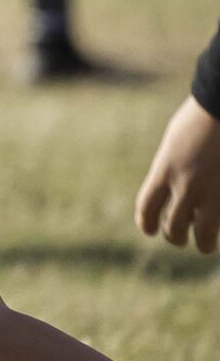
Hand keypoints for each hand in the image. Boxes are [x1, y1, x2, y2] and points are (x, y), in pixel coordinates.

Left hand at [136, 93, 219, 252]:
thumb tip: (173, 188)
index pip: (147, 208)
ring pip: (205, 235)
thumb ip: (172, 166)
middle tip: (178, 237)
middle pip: (173, 228)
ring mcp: (215, 192)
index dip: (147, 223)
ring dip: (204, 242)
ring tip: (205, 245)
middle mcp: (187, 186)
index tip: (150, 230)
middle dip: (175, 236)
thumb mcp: (177, 141)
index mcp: (166, 169)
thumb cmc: (204, 115)